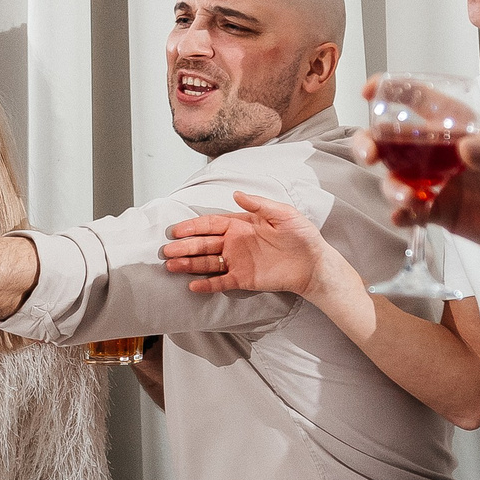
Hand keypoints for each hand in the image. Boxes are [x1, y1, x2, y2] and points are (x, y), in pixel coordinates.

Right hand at [160, 193, 338, 296]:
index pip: (210, 224)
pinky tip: (192, 285)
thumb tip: (236, 193)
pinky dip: (207, 284)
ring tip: (171, 266)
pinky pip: (221, 281)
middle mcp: (234, 243)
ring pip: (207, 263)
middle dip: (184, 247)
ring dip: (189, 264)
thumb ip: (259, 204)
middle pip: (204, 244)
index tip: (177, 230)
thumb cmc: (301, 236)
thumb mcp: (283, 213)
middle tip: (167, 251)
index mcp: (241, 225)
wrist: (313, 263)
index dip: (193, 227)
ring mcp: (237, 261)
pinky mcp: (243, 279)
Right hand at [363, 76, 479, 268]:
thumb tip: (465, 148)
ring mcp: (441, 183)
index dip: (393, 92)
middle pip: (396, 140)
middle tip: (370, 154)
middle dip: (373, 142)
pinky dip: (401, 214)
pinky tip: (402, 218)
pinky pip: (411, 211)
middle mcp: (445, 152)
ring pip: (397, 177)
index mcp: (464, 127)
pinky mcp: (442, 213)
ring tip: (404, 198)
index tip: (370, 91)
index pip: (423, 101)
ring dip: (390, 184)